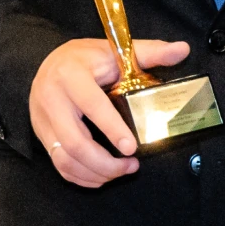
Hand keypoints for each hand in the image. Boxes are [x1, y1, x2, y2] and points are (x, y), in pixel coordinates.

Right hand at [30, 37, 189, 187]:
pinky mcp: (42, 135)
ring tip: (121, 172)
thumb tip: (183, 50)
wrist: (48, 63)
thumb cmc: (86, 58)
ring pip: (64, 159)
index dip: (112, 129)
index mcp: (72, 76)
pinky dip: (80, 176)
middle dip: (104, 163)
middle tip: (131, 166)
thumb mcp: (115, 50)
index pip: (92, 106)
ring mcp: (43, 121)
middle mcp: (52, 100)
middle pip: (74, 143)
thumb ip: (150, 52)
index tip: (132, 148)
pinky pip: (58, 164)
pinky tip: (102, 175)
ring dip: (94, 173)